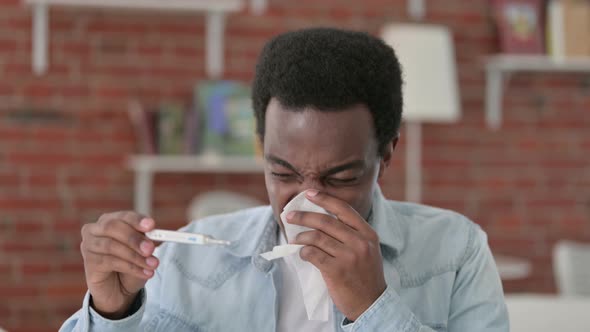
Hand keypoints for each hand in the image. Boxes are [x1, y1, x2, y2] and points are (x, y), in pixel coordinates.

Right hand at [80, 211, 158, 318]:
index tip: (151, 225)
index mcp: (110, 220)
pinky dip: (131, 267)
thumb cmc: (130, 264)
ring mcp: (88, 245)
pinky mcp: (88, 262)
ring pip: (111, 246)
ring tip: (152, 265)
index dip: (137, 220)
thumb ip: (144, 240)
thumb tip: (152, 235)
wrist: (118, 289)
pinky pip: (109, 262)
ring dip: (135, 256)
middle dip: (134, 238)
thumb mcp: (141, 250)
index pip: (123, 216)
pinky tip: (144, 273)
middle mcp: (95, 229)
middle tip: (151, 249)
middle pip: (112, 227)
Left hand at [286, 190, 385, 320]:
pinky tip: (302, 253)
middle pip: (325, 221)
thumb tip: (323, 217)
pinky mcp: (337, 270)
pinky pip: (313, 254)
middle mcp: (360, 242)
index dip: (324, 199)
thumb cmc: (365, 275)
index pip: (343, 209)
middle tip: (289, 216)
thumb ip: (352, 233)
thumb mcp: (368, 249)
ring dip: (300, 236)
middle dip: (303, 216)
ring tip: (293, 239)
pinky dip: (303, 252)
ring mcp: (349, 256)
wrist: (371, 303)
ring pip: (316, 237)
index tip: (309, 194)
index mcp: (368, 234)